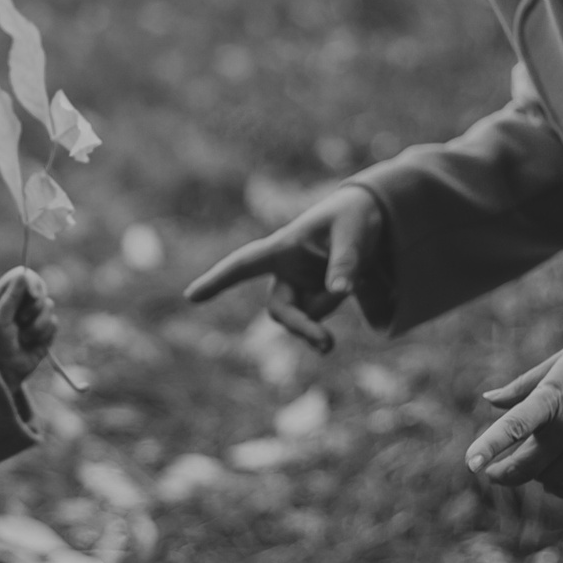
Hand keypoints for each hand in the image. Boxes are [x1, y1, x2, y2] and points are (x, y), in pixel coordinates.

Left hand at [0, 267, 57, 382]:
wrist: (5, 368)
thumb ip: (11, 297)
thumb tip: (24, 274)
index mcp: (4, 293)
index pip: (23, 275)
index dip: (31, 283)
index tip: (33, 295)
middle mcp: (20, 300)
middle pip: (40, 289)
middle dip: (33, 307)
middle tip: (21, 321)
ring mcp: (34, 313)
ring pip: (49, 306)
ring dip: (37, 325)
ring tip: (23, 337)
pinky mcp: (45, 327)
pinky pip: (54, 323)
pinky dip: (43, 334)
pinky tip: (31, 343)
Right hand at [181, 184, 383, 354]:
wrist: (371, 222)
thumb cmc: (354, 217)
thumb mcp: (354, 233)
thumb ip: (346, 261)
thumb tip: (340, 291)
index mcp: (283, 246)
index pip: (246, 264)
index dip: (218, 279)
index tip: (191, 296)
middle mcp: (285, 271)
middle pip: (280, 310)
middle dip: (302, 328)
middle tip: (328, 345)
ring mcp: (299, 287)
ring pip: (309, 315)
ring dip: (331, 307)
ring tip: (359, 273)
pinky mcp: (315, 300)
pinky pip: (324, 315)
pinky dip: (339, 304)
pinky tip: (354, 283)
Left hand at [465, 333, 562, 498]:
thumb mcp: (554, 364)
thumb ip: (520, 388)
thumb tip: (488, 401)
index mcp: (550, 397)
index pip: (514, 426)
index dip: (490, 446)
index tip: (470, 464)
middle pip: (527, 466)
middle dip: (504, 473)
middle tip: (493, 472)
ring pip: (548, 478)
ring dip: (533, 476)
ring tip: (531, 463)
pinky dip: (558, 488)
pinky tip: (550, 481)